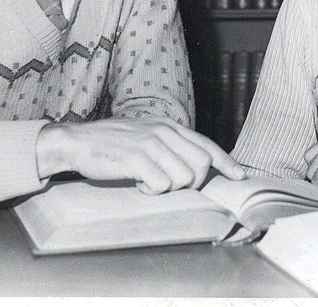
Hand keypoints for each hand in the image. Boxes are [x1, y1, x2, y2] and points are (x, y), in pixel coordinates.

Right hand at [36, 117, 245, 193]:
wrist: (77, 141)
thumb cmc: (112, 143)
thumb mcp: (146, 135)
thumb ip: (170, 145)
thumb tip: (195, 165)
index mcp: (168, 126)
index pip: (206, 145)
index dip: (226, 163)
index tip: (240, 176)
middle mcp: (163, 132)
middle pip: (201, 165)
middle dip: (192, 183)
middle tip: (170, 184)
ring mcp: (150, 144)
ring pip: (184, 178)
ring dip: (168, 188)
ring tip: (148, 182)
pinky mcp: (136, 159)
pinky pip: (161, 185)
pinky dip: (151, 192)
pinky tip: (137, 185)